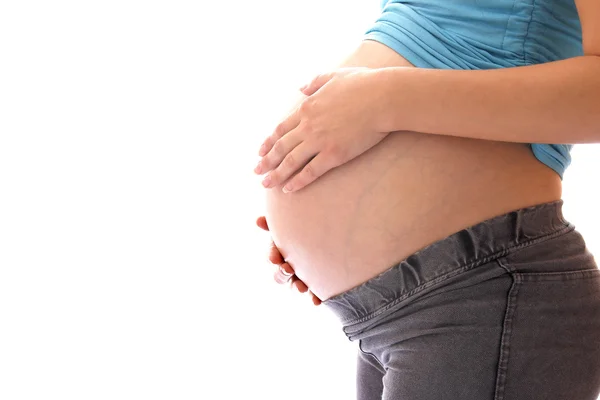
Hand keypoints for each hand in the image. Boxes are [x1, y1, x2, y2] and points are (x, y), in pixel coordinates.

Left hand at [254, 67, 389, 191]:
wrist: (383, 97)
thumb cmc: (363, 84)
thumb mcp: (334, 76)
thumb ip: (314, 82)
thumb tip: (301, 88)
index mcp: (307, 107)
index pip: (281, 128)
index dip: (269, 142)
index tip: (260, 152)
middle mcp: (308, 126)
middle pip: (281, 147)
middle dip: (266, 161)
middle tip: (257, 171)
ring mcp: (320, 141)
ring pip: (291, 161)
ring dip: (276, 174)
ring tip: (266, 184)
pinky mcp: (334, 155)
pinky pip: (310, 172)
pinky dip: (297, 181)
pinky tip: (288, 189)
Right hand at [256, 216, 321, 305]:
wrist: (330, 235)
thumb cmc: (307, 226)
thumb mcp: (295, 221)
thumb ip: (276, 222)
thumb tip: (258, 221)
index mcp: (283, 250)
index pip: (274, 254)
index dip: (273, 256)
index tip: (275, 258)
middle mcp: (289, 265)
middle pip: (280, 274)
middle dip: (282, 273)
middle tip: (288, 269)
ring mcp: (302, 276)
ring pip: (295, 285)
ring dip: (296, 286)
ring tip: (301, 287)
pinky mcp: (315, 283)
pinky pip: (313, 293)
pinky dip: (313, 297)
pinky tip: (317, 301)